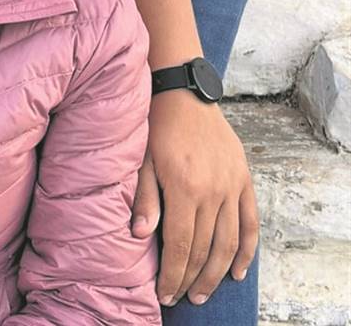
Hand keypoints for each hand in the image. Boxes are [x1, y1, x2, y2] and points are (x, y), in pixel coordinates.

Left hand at [131, 90, 257, 306]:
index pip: (181, 244)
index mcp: (184, 186)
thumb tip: (140, 236)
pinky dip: (247, 251)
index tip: (164, 293)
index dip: (173, 274)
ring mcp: (232, 185)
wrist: (184, 93)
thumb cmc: (157, 126)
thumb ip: (145, 198)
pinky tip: (238, 272)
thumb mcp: (142, 159)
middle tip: (180, 298)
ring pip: (228, 242)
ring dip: (216, 273)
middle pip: (205, 249)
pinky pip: (250, 223)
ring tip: (201, 293)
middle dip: (190, 278)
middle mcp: (212, 190)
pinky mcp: (243, 178)